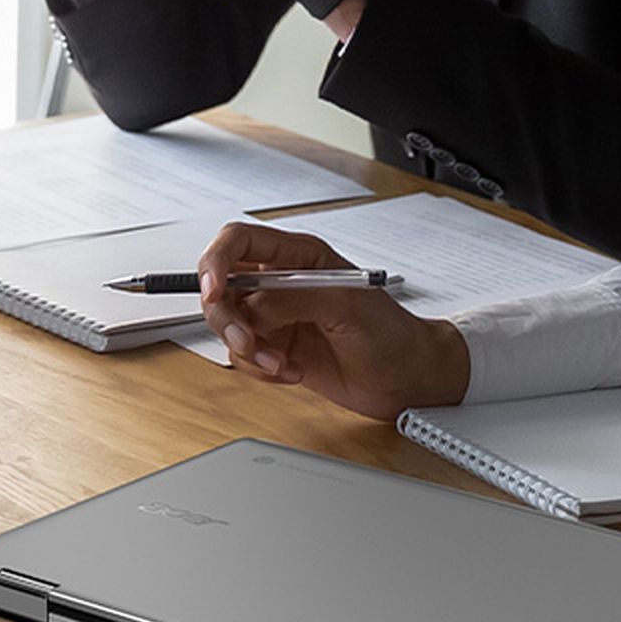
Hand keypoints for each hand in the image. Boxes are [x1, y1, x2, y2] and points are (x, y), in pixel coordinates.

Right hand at [196, 219, 468, 418]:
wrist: (408, 379)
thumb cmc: (391, 334)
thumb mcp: (345, 304)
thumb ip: (292, 299)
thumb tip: (252, 308)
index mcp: (299, 257)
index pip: (238, 242)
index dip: (216, 261)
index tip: (212, 290)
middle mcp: (281, 283)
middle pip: (222, 286)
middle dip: (227, 318)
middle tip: (247, 341)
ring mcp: (277, 317)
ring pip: (228, 326)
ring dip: (248, 350)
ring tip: (279, 363)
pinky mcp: (276, 349)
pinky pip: (243, 356)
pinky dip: (260, 369)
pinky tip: (291, 372)